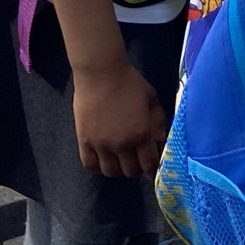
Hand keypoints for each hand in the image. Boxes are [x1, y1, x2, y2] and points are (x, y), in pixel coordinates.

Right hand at [71, 60, 167, 178]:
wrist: (101, 72)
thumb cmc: (129, 82)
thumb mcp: (151, 98)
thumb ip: (158, 120)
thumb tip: (160, 139)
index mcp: (141, 133)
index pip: (149, 164)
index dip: (153, 170)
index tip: (153, 169)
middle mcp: (122, 143)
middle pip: (130, 171)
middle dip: (137, 168)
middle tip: (137, 160)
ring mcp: (101, 144)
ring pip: (111, 172)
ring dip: (118, 169)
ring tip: (120, 159)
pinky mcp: (85, 141)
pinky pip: (90, 165)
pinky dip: (98, 166)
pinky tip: (103, 159)